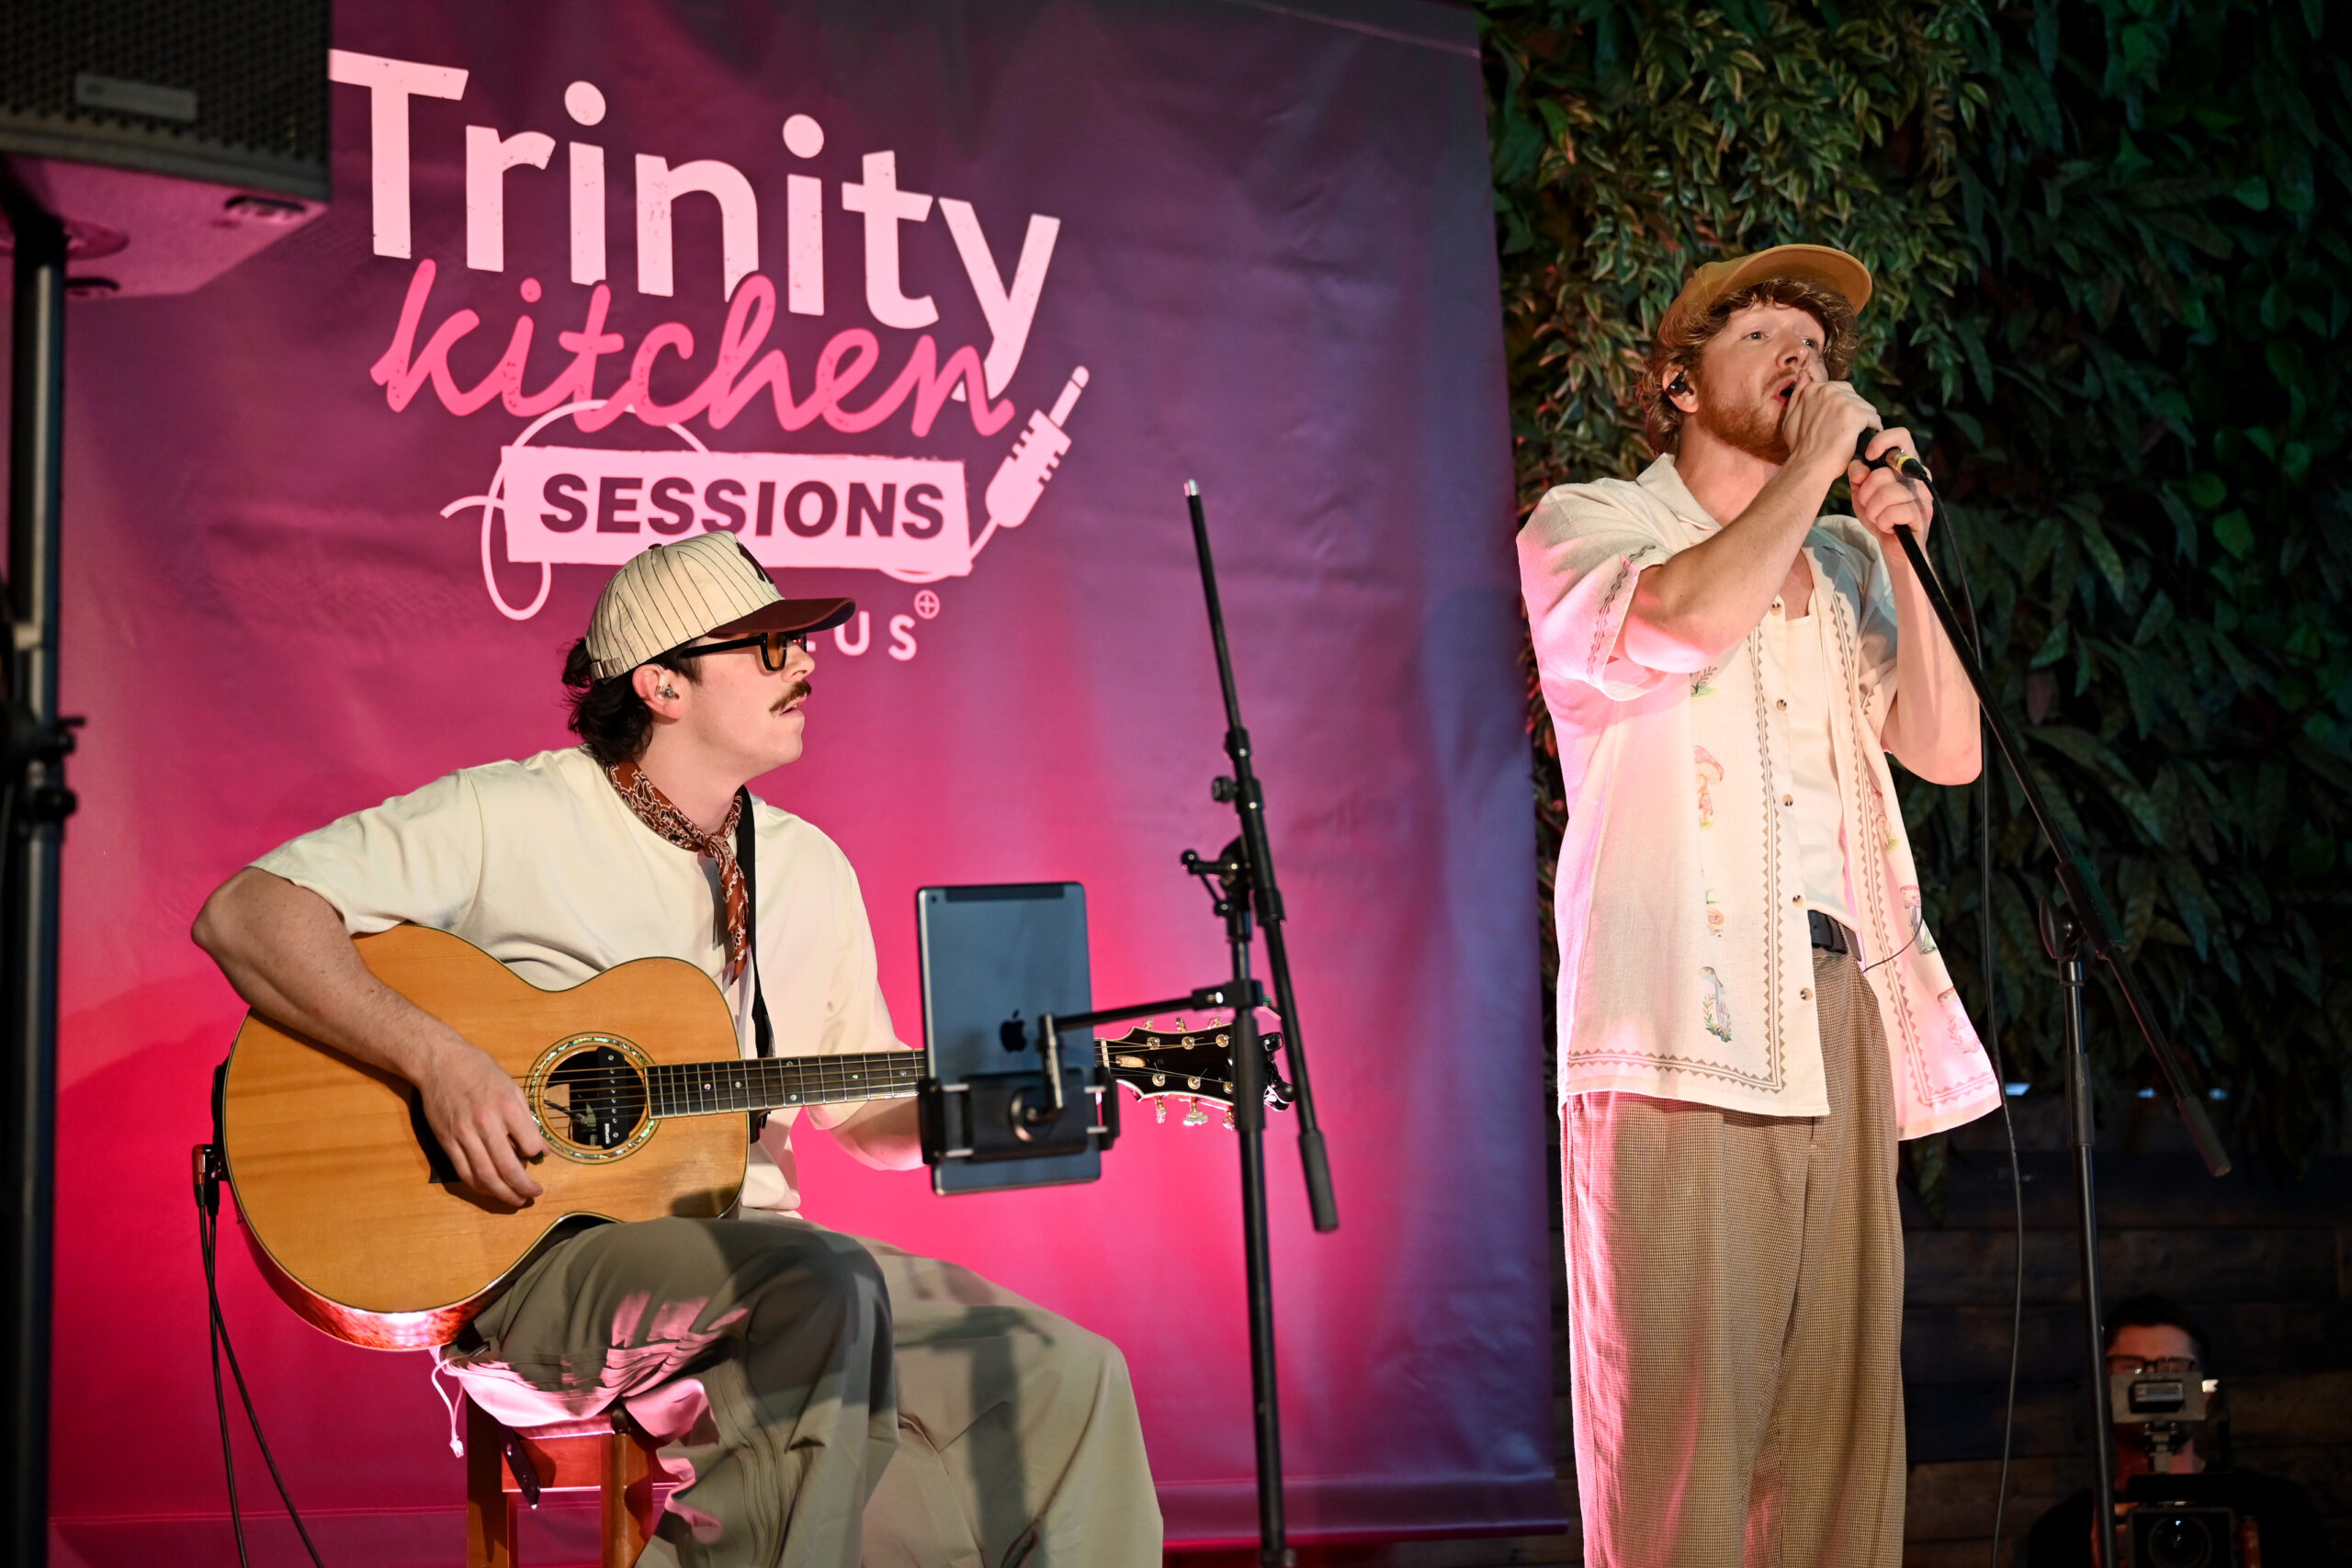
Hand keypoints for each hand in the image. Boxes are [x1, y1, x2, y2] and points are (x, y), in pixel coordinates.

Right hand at [416, 1032, 546, 1204]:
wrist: (440, 1063)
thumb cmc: (479, 1071)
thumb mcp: (511, 1086)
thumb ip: (526, 1118)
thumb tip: (539, 1148)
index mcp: (506, 1107)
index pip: (530, 1143)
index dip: (538, 1155)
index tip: (541, 1158)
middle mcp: (485, 1124)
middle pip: (507, 1167)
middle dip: (524, 1187)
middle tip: (534, 1194)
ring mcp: (463, 1135)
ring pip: (485, 1176)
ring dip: (503, 1194)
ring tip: (516, 1199)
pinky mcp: (447, 1141)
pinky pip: (464, 1171)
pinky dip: (480, 1186)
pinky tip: (491, 1189)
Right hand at [1781, 379, 1879, 480]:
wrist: (1808, 466)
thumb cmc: (1800, 447)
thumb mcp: (1790, 417)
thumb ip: (1798, 395)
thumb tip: (1803, 375)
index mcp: (1812, 389)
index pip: (1840, 391)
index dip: (1841, 410)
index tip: (1837, 425)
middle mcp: (1827, 390)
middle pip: (1855, 397)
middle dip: (1854, 414)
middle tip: (1845, 434)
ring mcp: (1842, 401)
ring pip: (1866, 408)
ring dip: (1863, 423)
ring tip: (1852, 438)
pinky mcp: (1855, 414)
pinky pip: (1874, 419)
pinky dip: (1872, 431)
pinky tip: (1862, 441)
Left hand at [1847, 425, 1934, 543]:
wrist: (1895, 547)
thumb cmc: (1880, 514)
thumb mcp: (1861, 492)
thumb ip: (1857, 475)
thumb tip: (1859, 466)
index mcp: (1905, 464)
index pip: (1901, 436)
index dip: (1881, 441)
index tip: (1869, 456)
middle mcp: (1918, 474)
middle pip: (1882, 472)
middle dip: (1865, 492)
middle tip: (1868, 504)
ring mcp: (1923, 494)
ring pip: (1885, 494)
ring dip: (1873, 510)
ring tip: (1878, 517)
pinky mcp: (1923, 514)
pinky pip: (1893, 512)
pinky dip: (1882, 522)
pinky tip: (1887, 526)